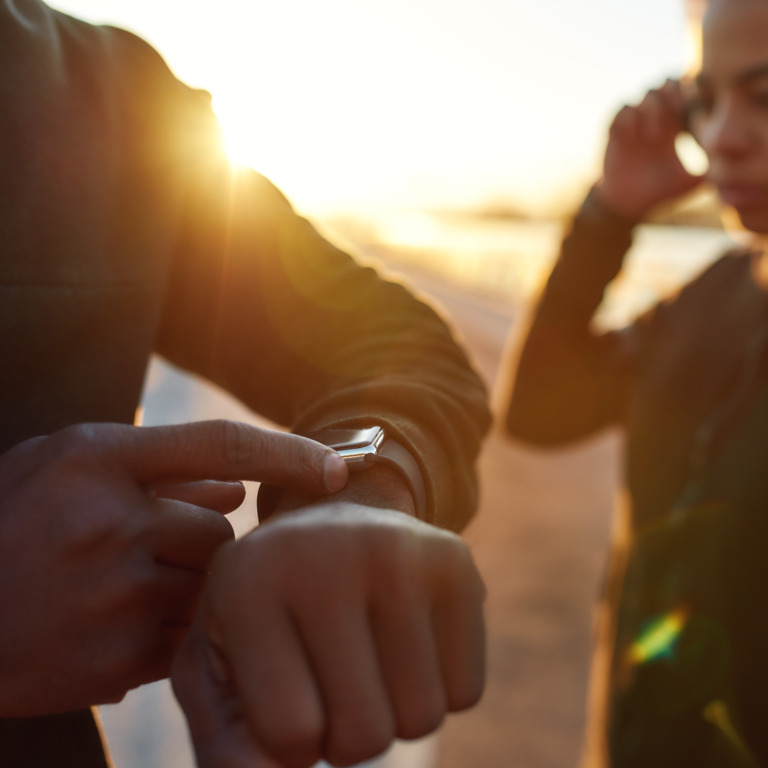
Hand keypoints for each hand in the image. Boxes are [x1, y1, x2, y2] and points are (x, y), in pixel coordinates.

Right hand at [0, 420, 347, 715]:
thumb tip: (239, 485)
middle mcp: (110, 523)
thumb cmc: (6, 521)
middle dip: (201, 540)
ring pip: (208, 588)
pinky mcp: (113, 661)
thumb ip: (157, 466)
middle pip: (221, 531)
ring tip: (121, 583)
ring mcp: (112, 597)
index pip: (223, 445)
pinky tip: (112, 621)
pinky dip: (165, 630)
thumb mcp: (67, 465)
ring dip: (187, 586)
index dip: (289, 452)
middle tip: (148, 546)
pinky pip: (184, 639)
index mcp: (97, 460)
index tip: (341, 466)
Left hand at [172, 503, 485, 767]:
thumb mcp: (221, 668)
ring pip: (422, 718)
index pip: (292, 734)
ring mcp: (398, 551)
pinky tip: (407, 640)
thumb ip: (227, 740)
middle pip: (365, 735)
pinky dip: (440, 688)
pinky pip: (467, 691)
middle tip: (334, 682)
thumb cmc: (269, 611)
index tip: (289, 692)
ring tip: (368, 658)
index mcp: (248, 583)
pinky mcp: (453, 561)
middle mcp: (324, 553)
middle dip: (348, 736)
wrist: (331, 528)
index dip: (295, 739)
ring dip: (396, 714)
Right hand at [595, 79, 704, 218]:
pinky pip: (622, 108)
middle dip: (673, 91)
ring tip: (656, 135)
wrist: (630, 205)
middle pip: (665, 83)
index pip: (684, 92)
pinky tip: (636, 137)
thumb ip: (710, 169)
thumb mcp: (691, 181)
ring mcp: (635, 124)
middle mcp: (655, 119)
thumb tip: (733, 165)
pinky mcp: (615, 132)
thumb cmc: (661, 192)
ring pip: (645, 93)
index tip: (695, 106)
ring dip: (654, 109)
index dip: (690, 91)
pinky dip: (631, 116)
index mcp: (674, 125)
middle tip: (679, 109)